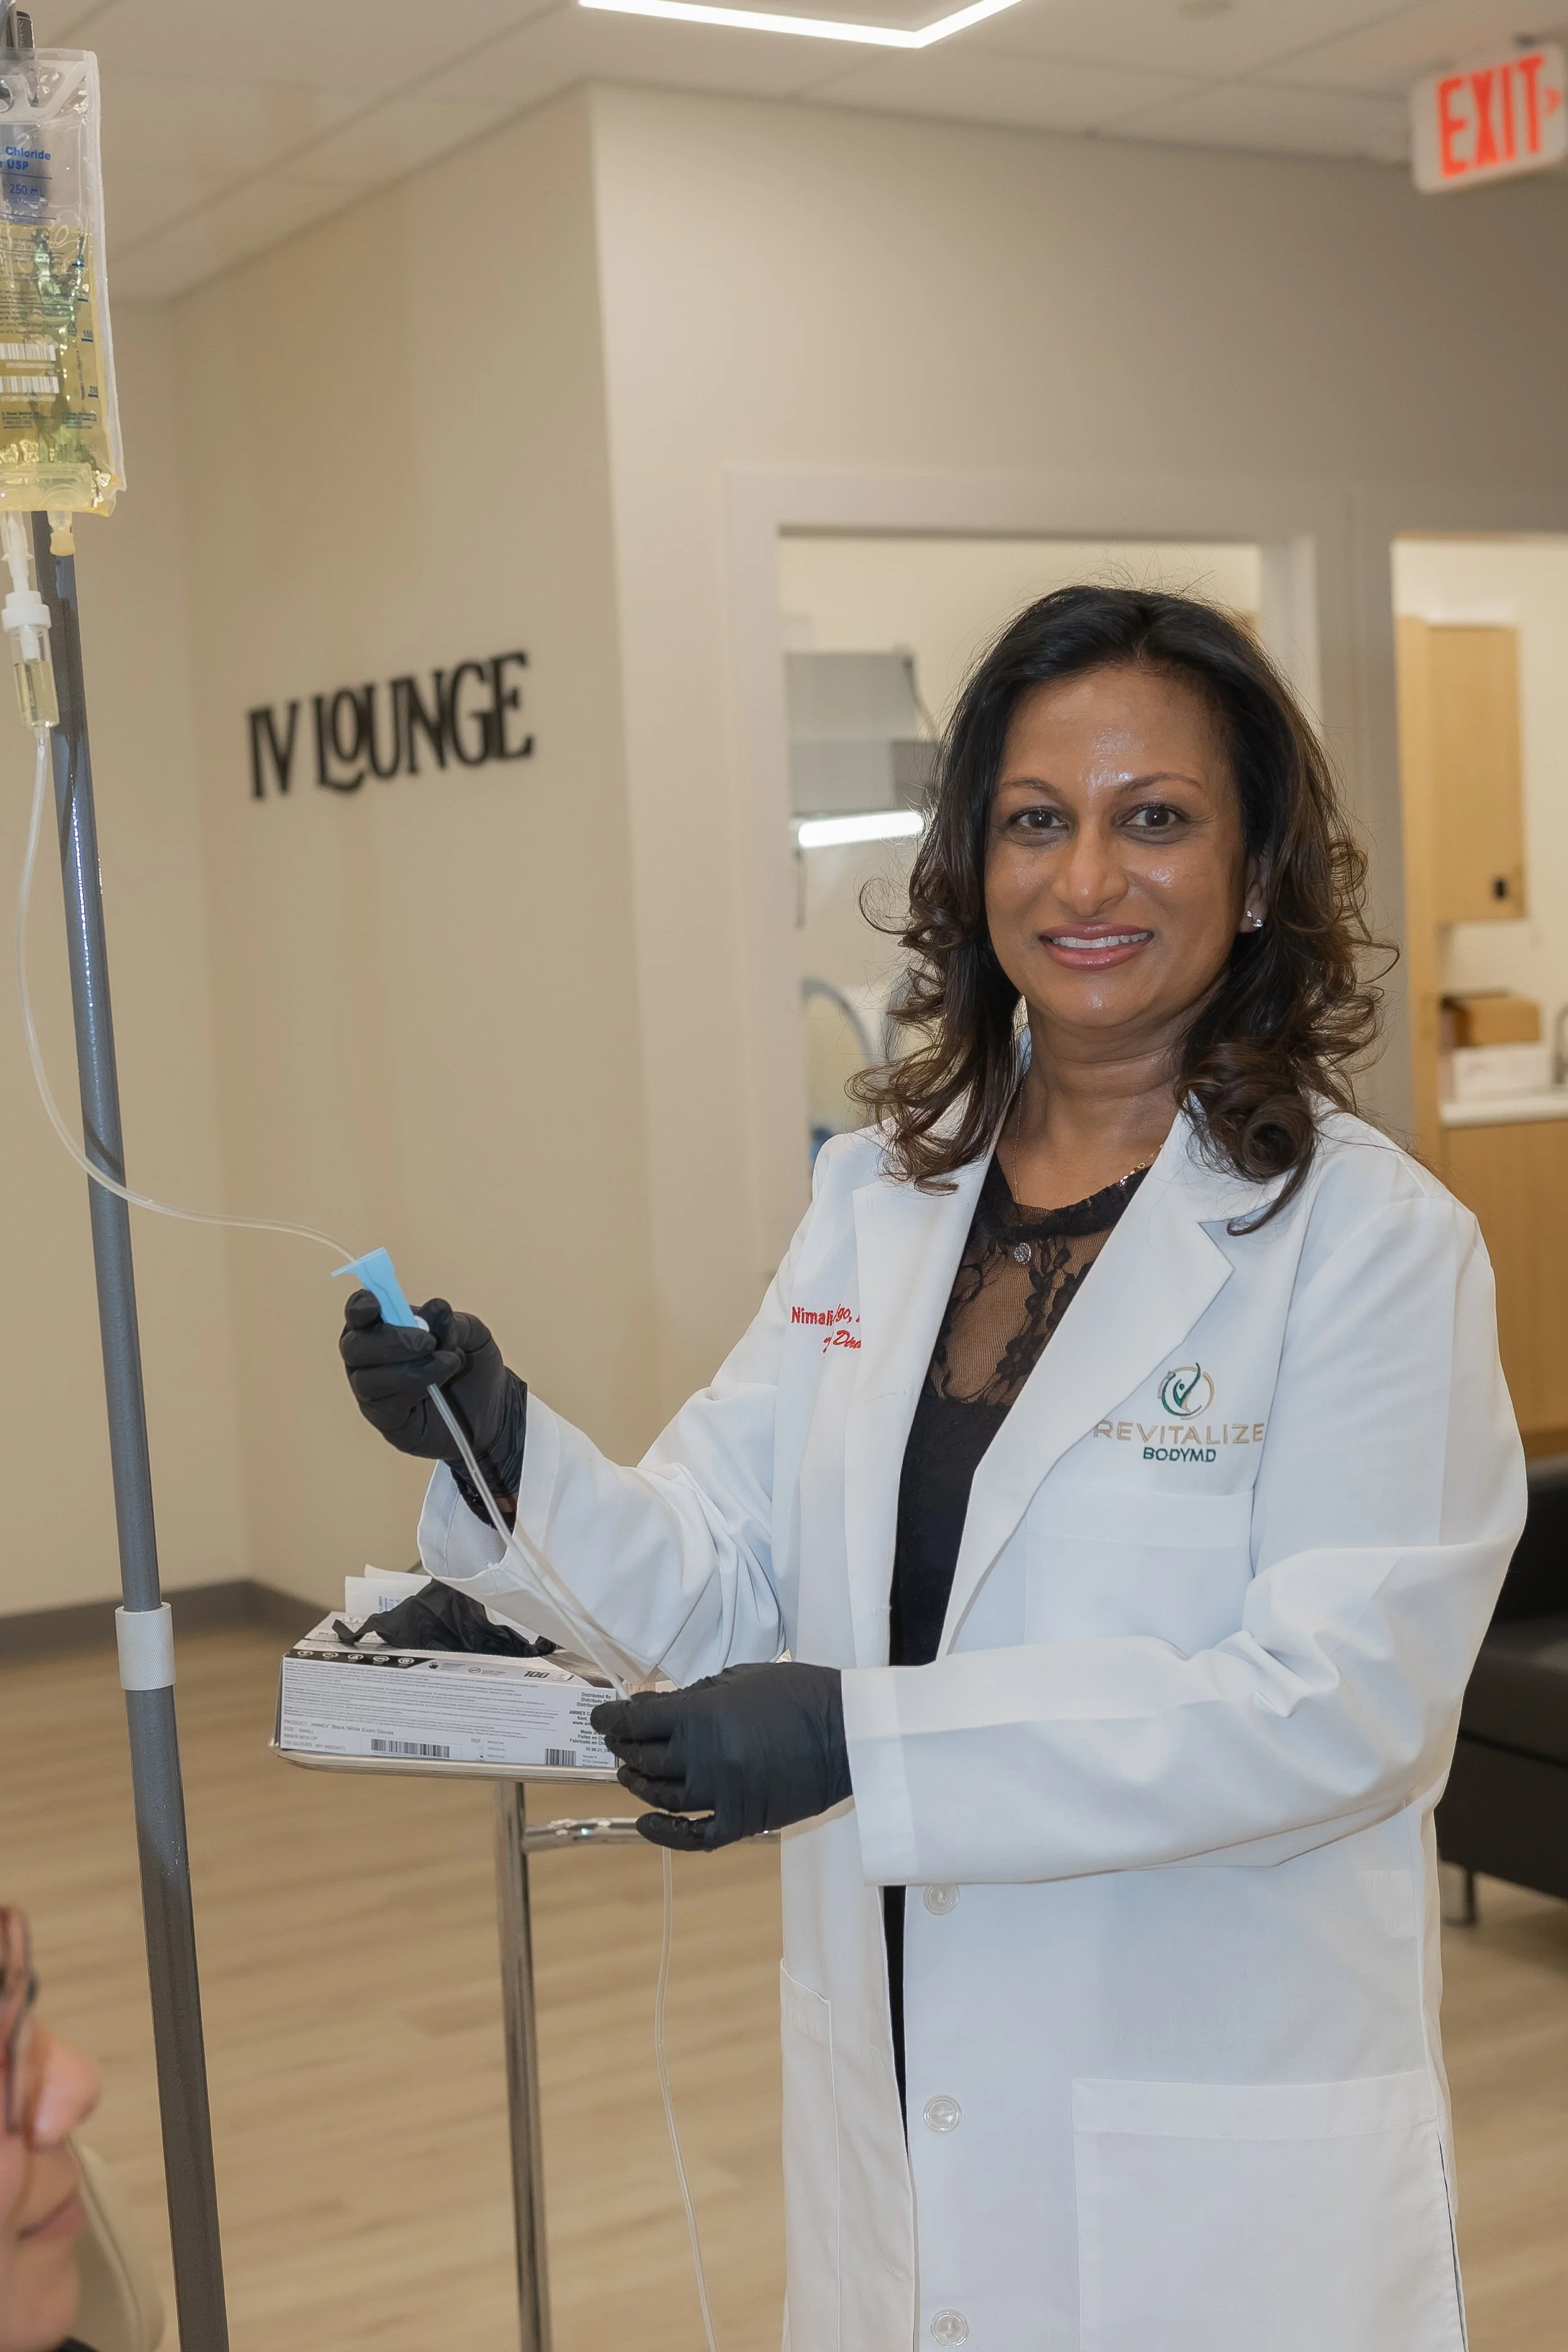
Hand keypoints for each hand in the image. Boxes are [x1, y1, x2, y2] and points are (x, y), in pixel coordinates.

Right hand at [339, 1292, 526, 1495]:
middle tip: (429, 1342)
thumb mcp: (471, 1334)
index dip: (361, 1307)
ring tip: (447, 1365)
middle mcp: (371, 1359)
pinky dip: (411, 1389)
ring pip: (367, 1379)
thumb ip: (449, 1321)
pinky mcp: (386, 1420)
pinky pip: (384, 1404)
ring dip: (409, 1369)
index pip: (359, 1314)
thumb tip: (433, 1310)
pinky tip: (436, 1386)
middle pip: (354, 1346)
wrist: (493, 1409)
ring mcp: (375, 1392)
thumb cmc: (472, 1367)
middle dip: (390, 1340)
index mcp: (384, 1327)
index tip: (376, 1304)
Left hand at [591, 1662, 849, 1850]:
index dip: (610, 1719)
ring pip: (661, 1798)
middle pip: (644, 1759)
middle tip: (619, 1742)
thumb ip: (697, 1694)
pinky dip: (665, 1835)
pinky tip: (646, 1825)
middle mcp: (701, 1759)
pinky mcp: (741, 1822)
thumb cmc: (797, 1693)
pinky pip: (693, 1837)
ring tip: (630, 1774)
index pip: (636, 1720)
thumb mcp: (741, 1676)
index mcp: (700, 1716)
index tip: (602, 1718)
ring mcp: (720, 1795)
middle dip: (624, 1748)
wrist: (848, 1733)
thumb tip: (660, 1707)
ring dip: (638, 1785)